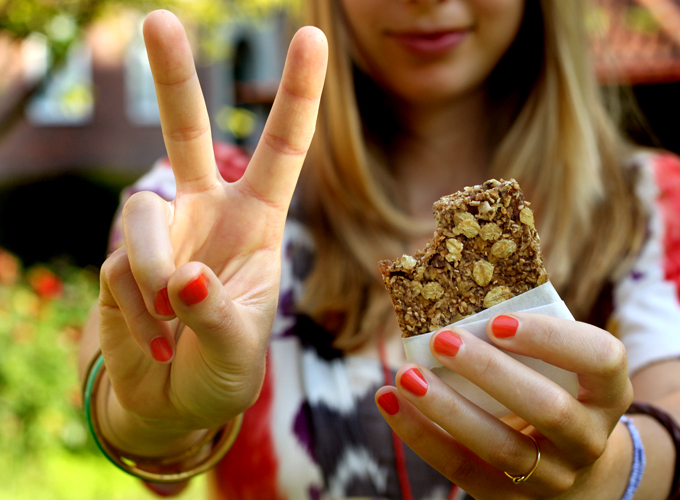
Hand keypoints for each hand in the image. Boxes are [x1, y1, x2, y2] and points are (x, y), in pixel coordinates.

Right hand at [97, 10, 326, 436]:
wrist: (176, 400)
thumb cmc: (225, 369)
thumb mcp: (241, 345)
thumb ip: (216, 312)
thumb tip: (181, 278)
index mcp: (255, 221)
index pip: (282, 150)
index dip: (297, 96)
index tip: (310, 36)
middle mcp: (204, 214)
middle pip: (187, 133)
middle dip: (173, 79)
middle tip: (158, 21)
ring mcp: (160, 235)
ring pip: (141, 215)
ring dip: (154, 271)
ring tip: (171, 319)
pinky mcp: (117, 262)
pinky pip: (117, 267)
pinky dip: (137, 309)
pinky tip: (157, 338)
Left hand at [376, 313, 633, 498]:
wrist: (572, 469)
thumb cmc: (552, 391)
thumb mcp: (559, 367)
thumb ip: (522, 337)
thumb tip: (449, 286)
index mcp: (607, 391)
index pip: (599, 358)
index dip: (551, 338)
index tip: (498, 320)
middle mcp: (588, 437)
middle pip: (547, 408)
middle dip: (490, 372)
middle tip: (442, 339)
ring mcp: (552, 476)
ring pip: (500, 447)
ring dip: (447, 409)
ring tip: (405, 375)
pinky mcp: (509, 497)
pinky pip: (461, 469)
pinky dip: (420, 435)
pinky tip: (388, 400)